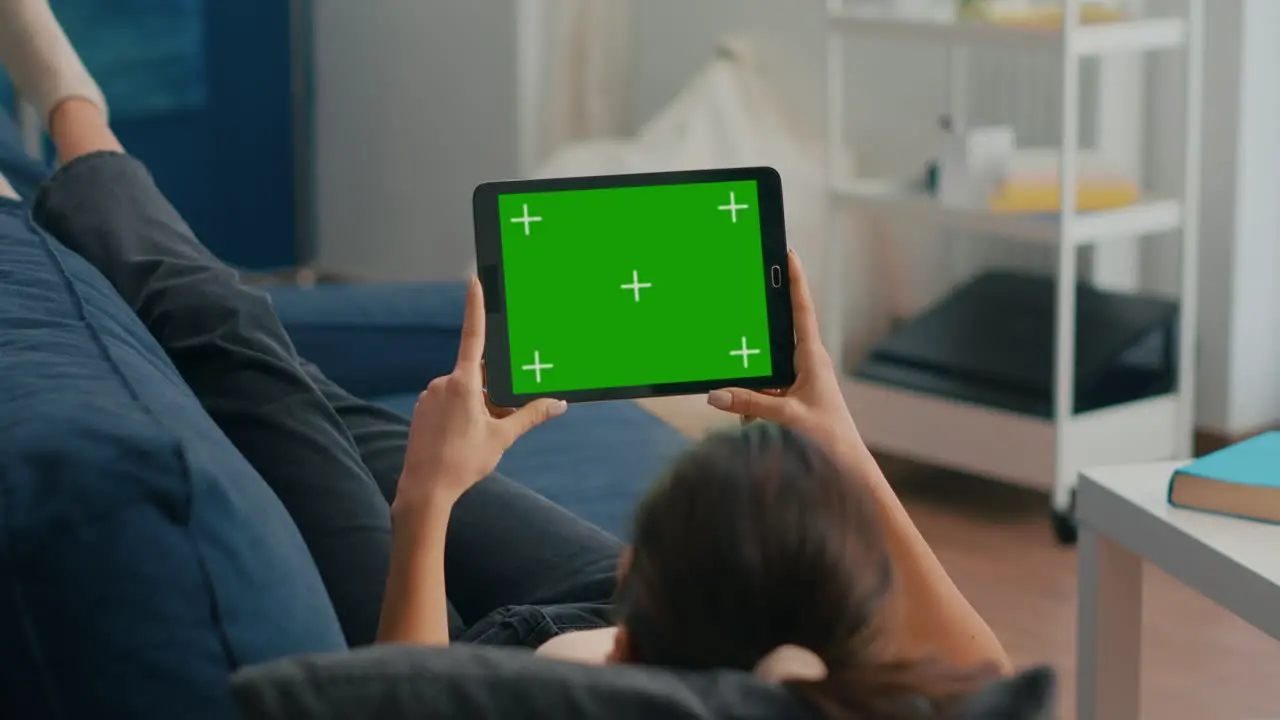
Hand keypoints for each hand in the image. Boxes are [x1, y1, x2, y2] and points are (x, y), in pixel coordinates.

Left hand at [396, 278, 566, 510]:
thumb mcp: (502, 437)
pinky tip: (461, 440)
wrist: (424, 490)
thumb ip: (530, 416)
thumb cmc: (462, 463)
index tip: (474, 280)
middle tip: (496, 424)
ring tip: (476, 440)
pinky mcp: (422, 409)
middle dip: (491, 395)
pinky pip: (448, 402)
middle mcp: (443, 383)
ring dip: (476, 406)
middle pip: (477, 376)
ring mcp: (430, 395)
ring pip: (463, 392)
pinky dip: (460, 414)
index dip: (475, 307)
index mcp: (463, 383)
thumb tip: (558, 404)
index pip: (473, 336)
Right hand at [707, 250, 858, 451]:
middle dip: (757, 331)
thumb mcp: (786, 417)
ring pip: (766, 367)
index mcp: (812, 357)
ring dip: (753, 383)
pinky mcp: (794, 395)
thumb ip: (750, 403)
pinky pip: (766, 389)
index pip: (802, 310)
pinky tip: (752, 420)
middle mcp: (808, 362)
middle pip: (777, 333)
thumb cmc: (828, 436)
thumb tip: (715, 395)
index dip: (795, 280)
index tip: (789, 253)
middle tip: (743, 303)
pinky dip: (755, 402)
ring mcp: (801, 378)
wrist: (848, 464)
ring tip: (751, 405)